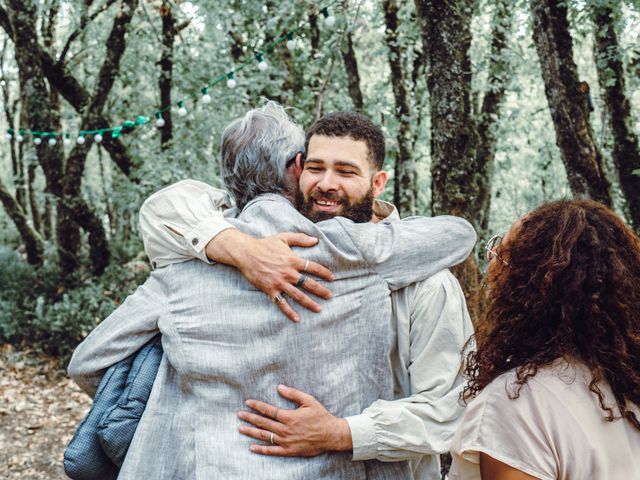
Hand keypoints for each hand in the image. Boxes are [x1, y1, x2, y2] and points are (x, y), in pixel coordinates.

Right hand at [206, 230, 334, 321]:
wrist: (246, 253)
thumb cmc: (265, 244)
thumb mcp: (283, 237)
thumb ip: (300, 238)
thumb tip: (315, 240)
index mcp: (293, 260)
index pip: (313, 267)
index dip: (324, 273)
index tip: (332, 278)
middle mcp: (288, 273)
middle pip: (308, 284)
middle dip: (321, 291)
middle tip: (330, 296)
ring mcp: (280, 283)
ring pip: (298, 295)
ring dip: (309, 303)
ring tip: (319, 309)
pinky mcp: (270, 290)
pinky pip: (281, 303)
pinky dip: (289, 312)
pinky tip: (297, 318)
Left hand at [237, 384, 352, 456]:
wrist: (331, 435)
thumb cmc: (320, 416)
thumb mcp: (309, 400)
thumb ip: (293, 393)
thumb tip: (279, 387)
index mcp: (289, 416)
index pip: (268, 410)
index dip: (257, 406)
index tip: (247, 402)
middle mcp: (285, 429)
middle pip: (263, 423)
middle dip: (249, 418)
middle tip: (239, 415)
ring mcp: (286, 441)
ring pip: (265, 436)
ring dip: (251, 432)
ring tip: (240, 428)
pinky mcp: (289, 450)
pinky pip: (272, 451)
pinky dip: (261, 449)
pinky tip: (252, 447)